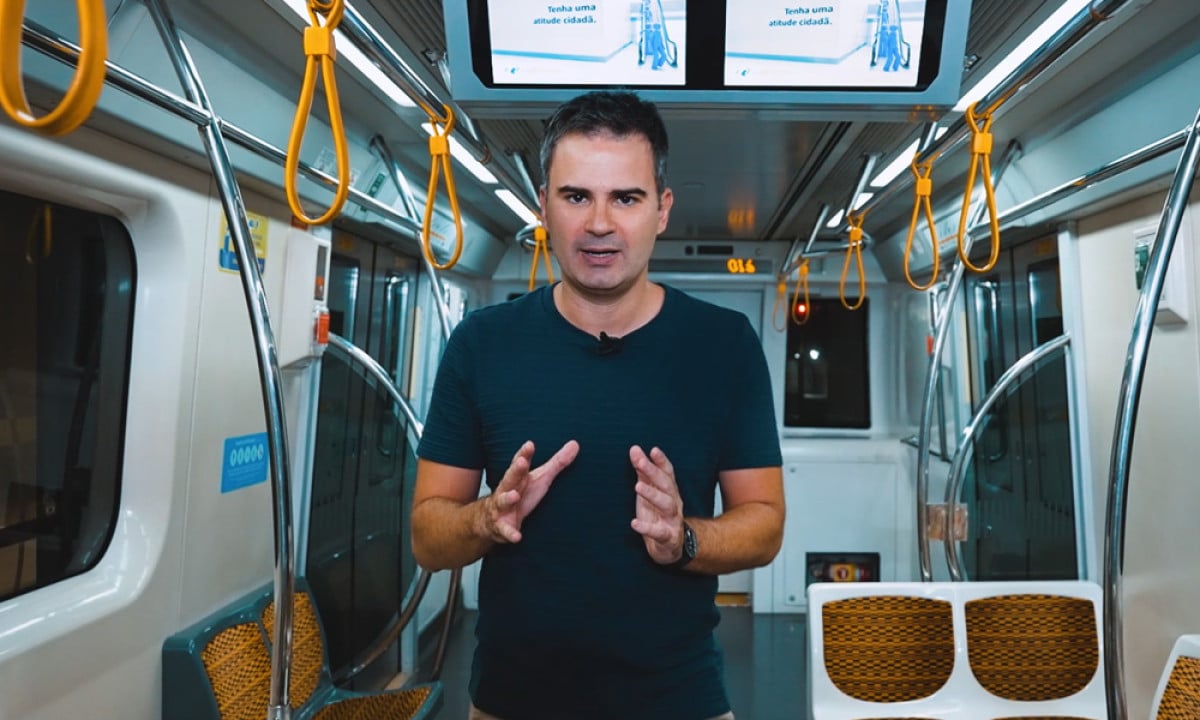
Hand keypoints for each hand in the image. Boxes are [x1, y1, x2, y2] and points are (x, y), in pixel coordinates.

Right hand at [477, 440, 578, 543]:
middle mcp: (507, 489)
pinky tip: (517, 537)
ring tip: (515, 495)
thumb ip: (557, 463)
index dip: (524, 453)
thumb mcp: (540, 478)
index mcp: (518, 477)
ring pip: (503, 501)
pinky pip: (505, 530)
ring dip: (508, 498)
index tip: (530, 444)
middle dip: (516, 470)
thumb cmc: (522, 494)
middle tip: (522, 462)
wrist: (492, 519)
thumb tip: (576, 444)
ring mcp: (502, 507)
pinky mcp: (502, 526)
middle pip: (510, 478)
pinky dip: (510, 533)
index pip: (519, 462)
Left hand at [629, 445, 684, 564]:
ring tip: (637, 486)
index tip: (653, 450)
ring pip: (667, 505)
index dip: (661, 461)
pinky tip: (634, 523)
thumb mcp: (649, 493)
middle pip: (667, 485)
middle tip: (639, 462)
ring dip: (653, 495)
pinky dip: (647, 528)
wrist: (670, 548)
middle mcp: (674, 503)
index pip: (668, 473)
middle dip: (653, 472)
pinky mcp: (668, 538)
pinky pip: (659, 532)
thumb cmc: (657, 516)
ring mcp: (673, 520)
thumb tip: (634, 450)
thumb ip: (643, 472)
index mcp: (670, 491)